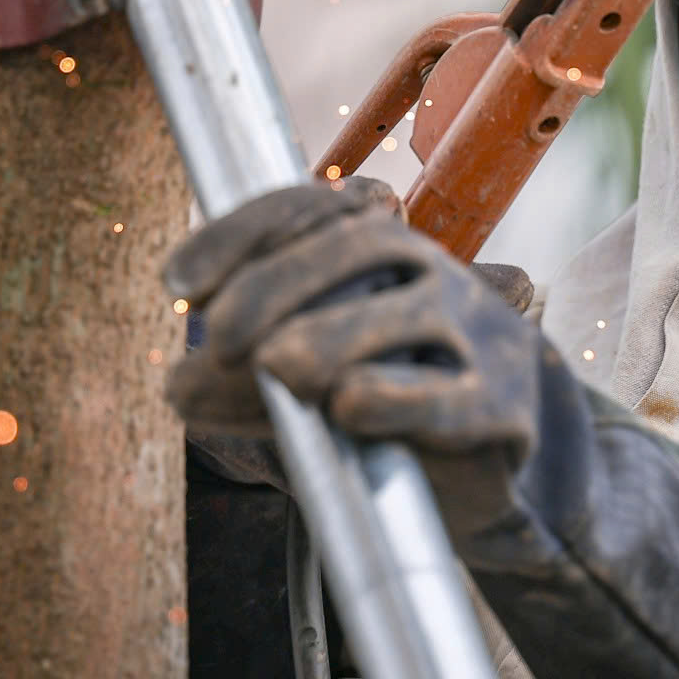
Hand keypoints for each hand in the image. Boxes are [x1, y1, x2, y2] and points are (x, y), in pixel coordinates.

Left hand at [163, 184, 547, 510]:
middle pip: (358, 248)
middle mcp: (436, 275)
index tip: (176, 283)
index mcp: (385, 250)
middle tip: (220, 341)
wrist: (500, 469)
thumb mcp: (306, 380)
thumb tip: (178, 386)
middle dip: (274, 287)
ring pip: (409, 314)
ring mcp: (478, 337)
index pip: (313, 210)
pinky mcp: (501, 409)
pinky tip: (348, 407)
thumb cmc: (387, 406)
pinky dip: (398, 397)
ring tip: (278, 369)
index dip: (239, 235)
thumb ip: (243, 378)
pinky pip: (450, 397)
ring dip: (331, 338)